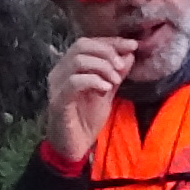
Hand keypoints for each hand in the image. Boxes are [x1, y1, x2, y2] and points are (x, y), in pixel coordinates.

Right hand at [41, 34, 132, 165]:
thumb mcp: (107, 92)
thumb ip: (116, 73)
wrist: (73, 147)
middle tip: (120, 68)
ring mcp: (57, 85)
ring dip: (102, 68)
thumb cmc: (86, 120)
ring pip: (78, 60)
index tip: (132, 45)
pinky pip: (74, 81)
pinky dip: (94, 81)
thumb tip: (129, 53)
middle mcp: (60, 72)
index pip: (89, 42)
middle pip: (82, 45)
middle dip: (107, 52)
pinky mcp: (58, 101)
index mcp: (69, 67)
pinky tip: (105, 90)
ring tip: (114, 82)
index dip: (111, 41)